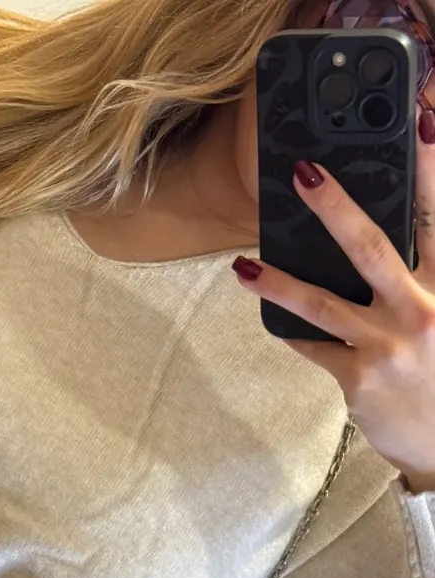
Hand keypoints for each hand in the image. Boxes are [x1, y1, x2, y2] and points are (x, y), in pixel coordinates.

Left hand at [232, 113, 434, 493]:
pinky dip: (292, 331)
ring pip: (322, 303)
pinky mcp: (358, 378)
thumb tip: (394, 239)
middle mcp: (422, 309)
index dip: (431, 163)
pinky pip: (313, 346)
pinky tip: (271, 317)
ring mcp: (387, 345)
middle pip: (372, 246)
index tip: (422, 116)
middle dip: (335, 206)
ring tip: (244, 266)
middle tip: (303, 172)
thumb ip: (427, 274)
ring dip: (279, 280)